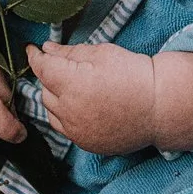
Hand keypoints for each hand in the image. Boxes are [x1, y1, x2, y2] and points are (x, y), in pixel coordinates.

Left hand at [30, 40, 192, 155]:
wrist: (160, 106)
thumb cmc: (134, 74)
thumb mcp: (102, 53)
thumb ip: (69, 52)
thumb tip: (46, 49)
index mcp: (72, 83)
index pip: (41, 68)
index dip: (34, 56)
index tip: (33, 49)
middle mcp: (70, 110)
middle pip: (44, 90)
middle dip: (50, 76)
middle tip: (64, 67)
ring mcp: (77, 131)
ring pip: (51, 111)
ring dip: (56, 98)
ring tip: (75, 87)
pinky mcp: (86, 144)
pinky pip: (65, 128)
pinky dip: (66, 116)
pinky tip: (82, 107)